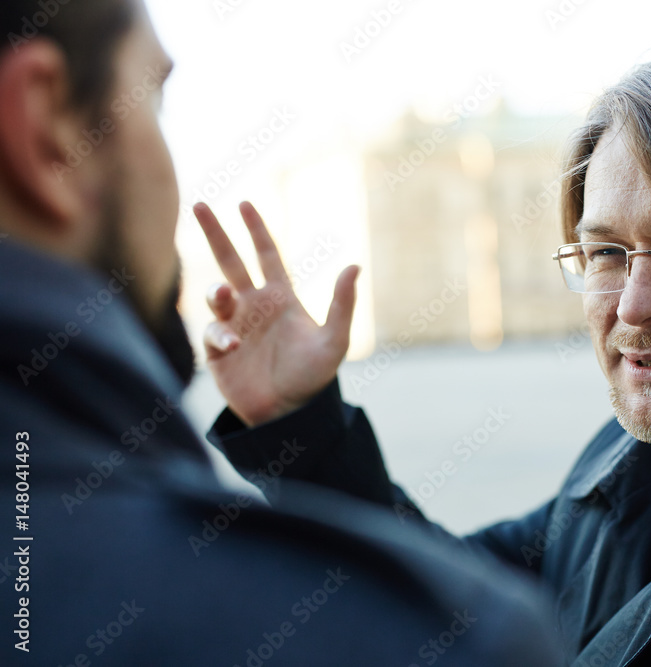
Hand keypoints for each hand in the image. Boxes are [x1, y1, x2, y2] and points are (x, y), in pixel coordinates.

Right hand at [194, 201, 358, 426]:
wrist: (289, 413)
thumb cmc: (314, 376)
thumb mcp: (335, 340)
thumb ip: (342, 304)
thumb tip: (354, 265)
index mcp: (280, 297)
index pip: (266, 255)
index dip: (256, 230)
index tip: (245, 204)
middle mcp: (253, 306)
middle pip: (229, 261)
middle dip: (215, 233)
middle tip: (201, 205)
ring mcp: (233, 326)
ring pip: (215, 295)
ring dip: (217, 291)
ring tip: (225, 296)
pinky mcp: (217, 351)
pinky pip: (212, 333)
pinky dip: (219, 334)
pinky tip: (232, 347)